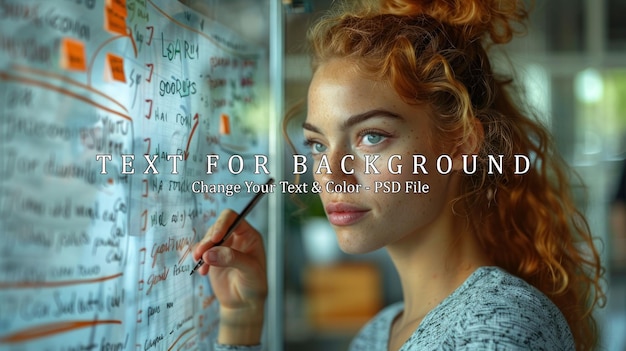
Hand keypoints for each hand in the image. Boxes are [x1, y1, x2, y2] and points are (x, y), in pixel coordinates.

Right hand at [192, 209, 266, 344]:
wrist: (244, 303)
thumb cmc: (254, 285)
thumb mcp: (249, 271)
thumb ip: (232, 259)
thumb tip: (210, 253)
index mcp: (249, 235)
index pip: (233, 219)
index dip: (222, 224)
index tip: (214, 238)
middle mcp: (236, 238)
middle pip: (216, 228)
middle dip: (208, 239)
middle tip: (202, 253)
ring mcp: (223, 247)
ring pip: (207, 239)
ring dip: (201, 249)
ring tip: (201, 263)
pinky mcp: (212, 257)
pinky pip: (200, 252)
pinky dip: (199, 260)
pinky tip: (203, 272)